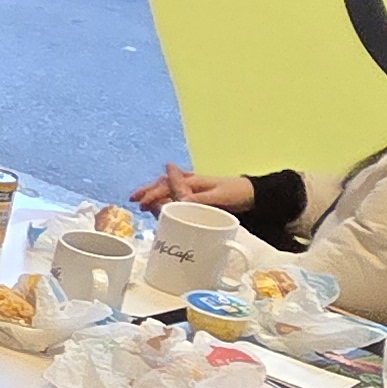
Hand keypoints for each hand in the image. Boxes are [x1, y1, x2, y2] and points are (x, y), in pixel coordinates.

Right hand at [131, 165, 255, 212]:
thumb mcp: (219, 197)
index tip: (142, 202)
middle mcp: (190, 183)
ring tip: (140, 202)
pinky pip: (175, 195)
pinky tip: (158, 205)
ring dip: (153, 194)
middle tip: (133, 200)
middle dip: (147, 191)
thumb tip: (179, 202)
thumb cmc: (237, 193)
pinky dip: (163, 199)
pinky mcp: (196, 196)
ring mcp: (192, 189)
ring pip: (167, 188)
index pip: (167, 185)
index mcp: (193, 182)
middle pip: (163, 184)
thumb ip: (200, 200)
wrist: (253, 195)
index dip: (154, 193)